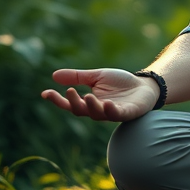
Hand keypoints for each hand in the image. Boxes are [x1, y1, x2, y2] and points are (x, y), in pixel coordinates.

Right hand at [41, 68, 157, 121]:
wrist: (144, 85)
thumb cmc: (120, 83)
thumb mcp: (97, 76)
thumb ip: (78, 77)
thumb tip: (54, 75)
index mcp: (89, 101)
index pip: (69, 103)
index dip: (57, 100)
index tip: (45, 93)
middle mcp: (98, 110)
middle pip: (81, 110)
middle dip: (74, 103)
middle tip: (69, 91)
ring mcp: (112, 113)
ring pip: (97, 114)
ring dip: (91, 106)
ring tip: (87, 96)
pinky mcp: (127, 113)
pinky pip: (117, 114)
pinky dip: (111, 110)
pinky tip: (106, 104)